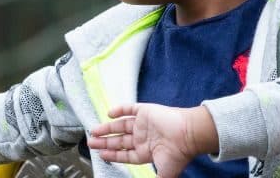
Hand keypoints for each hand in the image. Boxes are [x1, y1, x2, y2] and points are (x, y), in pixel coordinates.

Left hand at [86, 104, 217, 177]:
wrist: (188, 134)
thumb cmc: (178, 154)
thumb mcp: (164, 174)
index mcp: (146, 152)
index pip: (124, 154)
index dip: (112, 154)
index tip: (101, 154)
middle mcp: (143, 138)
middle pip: (119, 140)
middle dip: (105, 141)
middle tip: (91, 142)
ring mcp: (144, 124)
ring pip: (121, 125)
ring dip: (107, 128)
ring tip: (94, 130)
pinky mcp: (146, 111)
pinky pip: (130, 108)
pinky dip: (119, 109)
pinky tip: (109, 113)